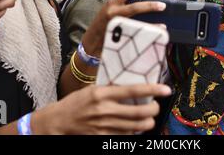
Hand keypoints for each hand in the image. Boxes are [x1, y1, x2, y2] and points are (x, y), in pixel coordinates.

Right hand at [33, 83, 171, 134]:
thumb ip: (111, 88)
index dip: (152, 90)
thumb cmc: (75, 103)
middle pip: (138, 112)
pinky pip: (125, 137)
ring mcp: (103, 126)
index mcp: (101, 94)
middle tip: (156, 106)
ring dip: (147, 123)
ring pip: (135, 127)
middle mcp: (104, 110)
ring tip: (149, 118)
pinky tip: (136, 128)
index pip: (132, 90)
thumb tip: (132, 85)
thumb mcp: (92, 89)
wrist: (58, 122)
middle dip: (153, 110)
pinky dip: (134, 133)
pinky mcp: (102, 137)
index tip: (165, 89)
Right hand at [82, 0, 165, 56]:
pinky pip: (136, 35)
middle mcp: (113, 12)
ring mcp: (116, 25)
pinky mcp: (118, 37)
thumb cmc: (103, 25)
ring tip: (163, 26)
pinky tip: (155, 36)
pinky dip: (146, 35)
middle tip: (162, 6)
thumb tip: (142, 1)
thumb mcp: (109, 10)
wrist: (90, 43)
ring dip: (152, 25)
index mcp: (111, 3)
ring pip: (137, 24)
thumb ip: (122, 5)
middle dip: (149, 7)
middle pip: (134, 8)